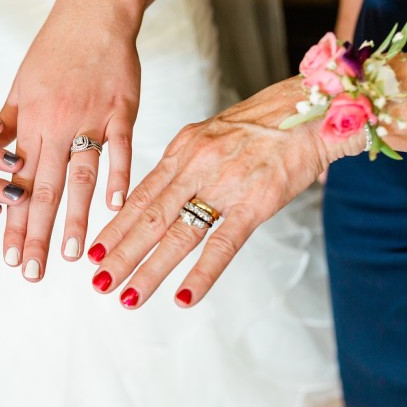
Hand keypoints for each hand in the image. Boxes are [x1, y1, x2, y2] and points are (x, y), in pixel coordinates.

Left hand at [0, 0, 141, 280]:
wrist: (93, 12)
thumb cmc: (55, 49)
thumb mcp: (22, 84)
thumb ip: (9, 125)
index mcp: (29, 122)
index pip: (16, 183)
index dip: (12, 222)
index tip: (10, 257)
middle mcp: (55, 125)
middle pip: (43, 190)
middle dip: (36, 235)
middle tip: (32, 272)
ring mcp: (90, 118)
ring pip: (79, 177)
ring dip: (74, 218)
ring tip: (72, 256)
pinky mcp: (121, 109)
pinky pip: (119, 148)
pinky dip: (118, 177)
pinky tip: (116, 208)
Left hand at [86, 78, 363, 308]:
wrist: (312, 108)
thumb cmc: (263, 123)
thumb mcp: (211, 135)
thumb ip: (186, 166)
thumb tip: (161, 196)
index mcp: (182, 149)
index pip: (140, 195)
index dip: (115, 226)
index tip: (93, 250)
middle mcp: (195, 166)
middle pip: (149, 218)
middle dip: (120, 253)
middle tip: (97, 282)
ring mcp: (224, 184)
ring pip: (178, 234)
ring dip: (149, 269)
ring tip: (127, 296)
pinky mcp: (256, 202)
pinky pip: (224, 243)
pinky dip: (202, 273)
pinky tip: (184, 297)